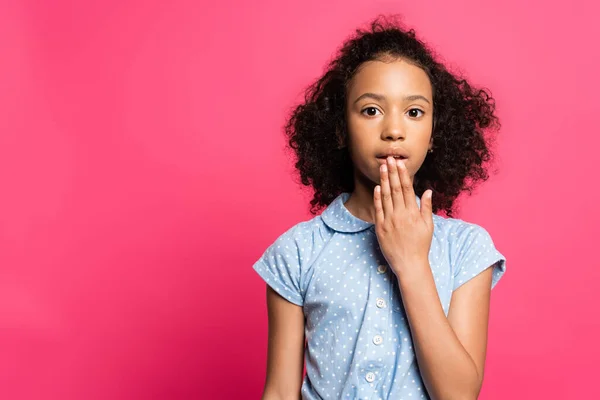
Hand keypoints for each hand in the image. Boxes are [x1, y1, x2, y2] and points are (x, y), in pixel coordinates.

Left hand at [374, 156, 433, 276]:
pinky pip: (378, 210)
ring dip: (384, 181)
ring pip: (386, 197)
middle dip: (392, 172)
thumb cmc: (421, 245)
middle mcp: (401, 215)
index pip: (407, 189)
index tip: (400, 163)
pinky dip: (377, 198)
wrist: (409, 264)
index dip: (403, 174)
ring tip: (382, 168)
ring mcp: (389, 221)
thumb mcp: (428, 226)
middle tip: (389, 159)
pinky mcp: (380, 228)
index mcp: (413, 213)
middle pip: (396, 189)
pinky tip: (377, 187)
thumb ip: (426, 208)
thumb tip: (428, 191)